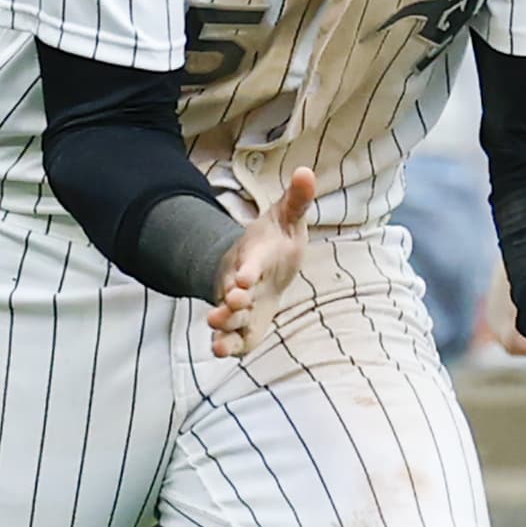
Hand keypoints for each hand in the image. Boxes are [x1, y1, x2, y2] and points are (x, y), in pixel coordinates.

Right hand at [209, 171, 315, 358]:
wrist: (261, 268)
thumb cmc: (275, 241)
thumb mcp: (287, 218)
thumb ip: (297, 200)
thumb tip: (307, 172)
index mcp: (253, 257)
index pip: (249, 262)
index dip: (246, 270)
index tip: (244, 278)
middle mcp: (239, 282)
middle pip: (230, 293)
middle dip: (230, 301)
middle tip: (234, 303)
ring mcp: (238, 306)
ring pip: (226, 318)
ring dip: (222, 328)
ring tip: (217, 343)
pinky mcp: (242, 326)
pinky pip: (232, 338)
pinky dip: (227, 346)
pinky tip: (223, 354)